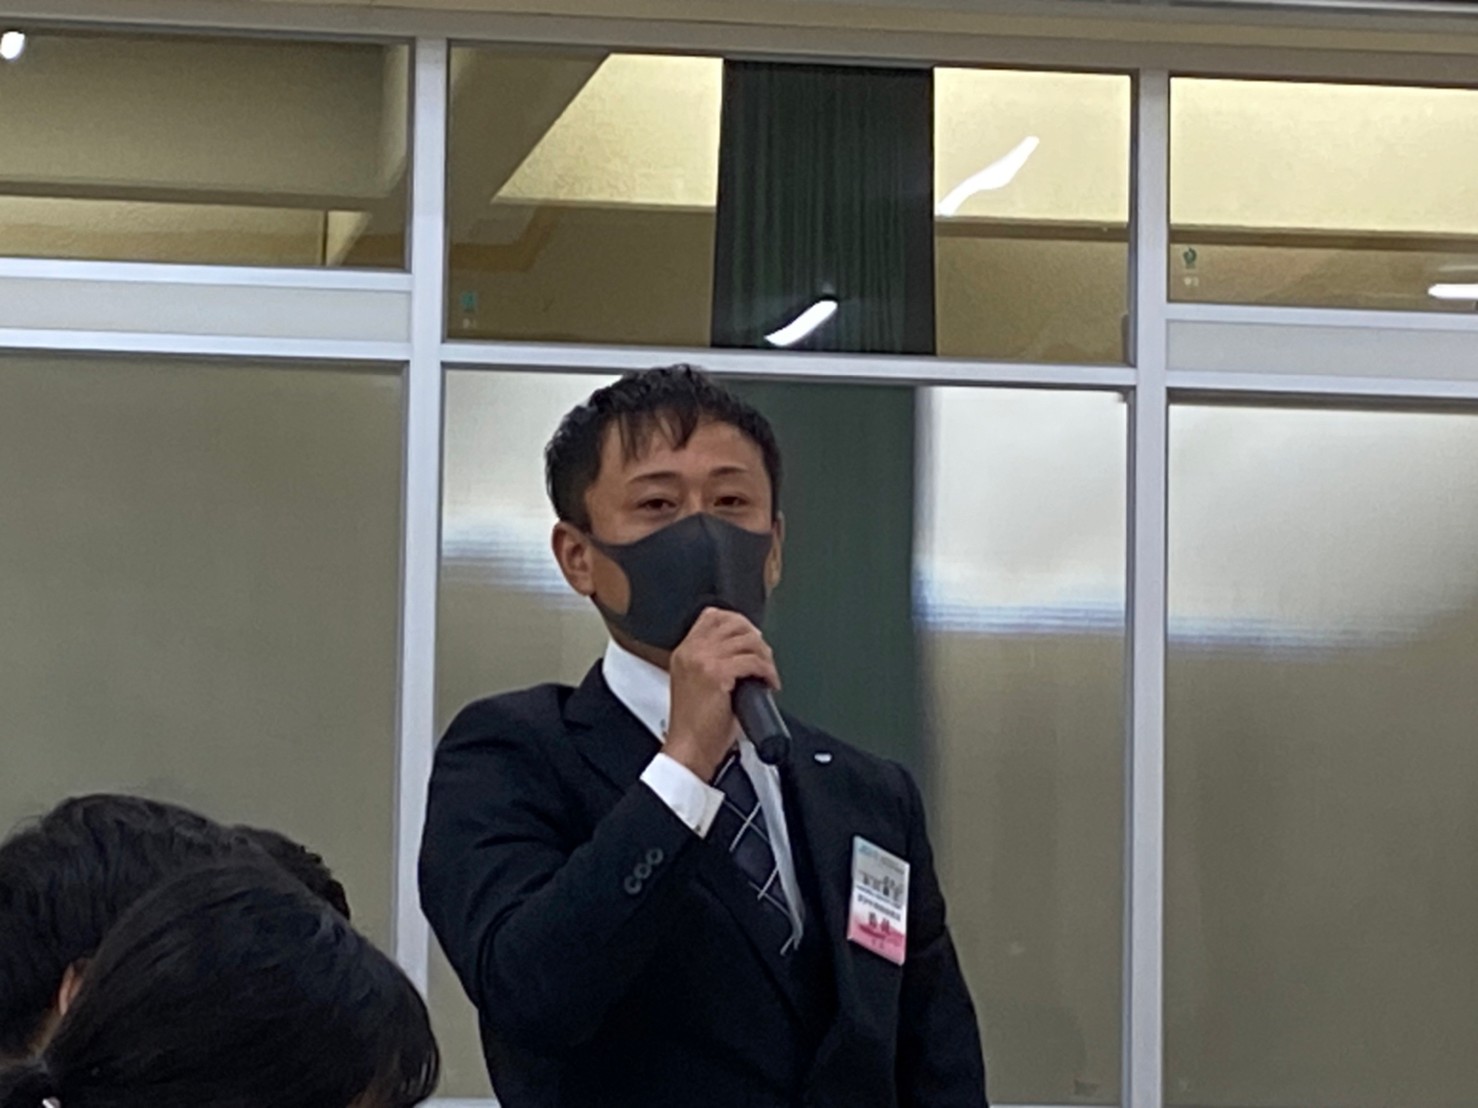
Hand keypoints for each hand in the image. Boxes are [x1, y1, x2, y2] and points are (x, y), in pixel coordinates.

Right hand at [665, 608, 779, 781]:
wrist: (689, 750)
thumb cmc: (696, 726)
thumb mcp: (697, 684)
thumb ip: (712, 662)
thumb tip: (744, 652)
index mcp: (684, 652)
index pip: (712, 616)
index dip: (739, 622)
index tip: (752, 638)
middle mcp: (691, 651)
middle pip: (733, 623)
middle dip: (755, 638)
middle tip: (764, 657)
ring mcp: (703, 661)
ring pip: (747, 640)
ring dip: (764, 655)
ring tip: (767, 672)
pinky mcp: (717, 674)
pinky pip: (753, 661)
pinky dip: (767, 671)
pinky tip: (769, 683)